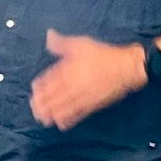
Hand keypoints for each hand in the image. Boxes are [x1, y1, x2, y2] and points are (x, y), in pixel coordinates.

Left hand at [29, 30, 146, 130]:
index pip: (50, 79)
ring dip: (51, 113)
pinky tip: (60, 124)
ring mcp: (82, 96)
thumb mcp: (81, 43)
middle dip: (42, 102)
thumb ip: (62, 43)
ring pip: (63, 107)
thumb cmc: (103, 54)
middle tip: (34, 107)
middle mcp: (73, 84)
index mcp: (69, 69)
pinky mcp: (92, 105)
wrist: (125, 67)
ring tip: (42, 118)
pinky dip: (68, 119)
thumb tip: (48, 36)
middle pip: (53, 96)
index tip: (34, 88)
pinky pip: (77, 114)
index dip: (40, 86)